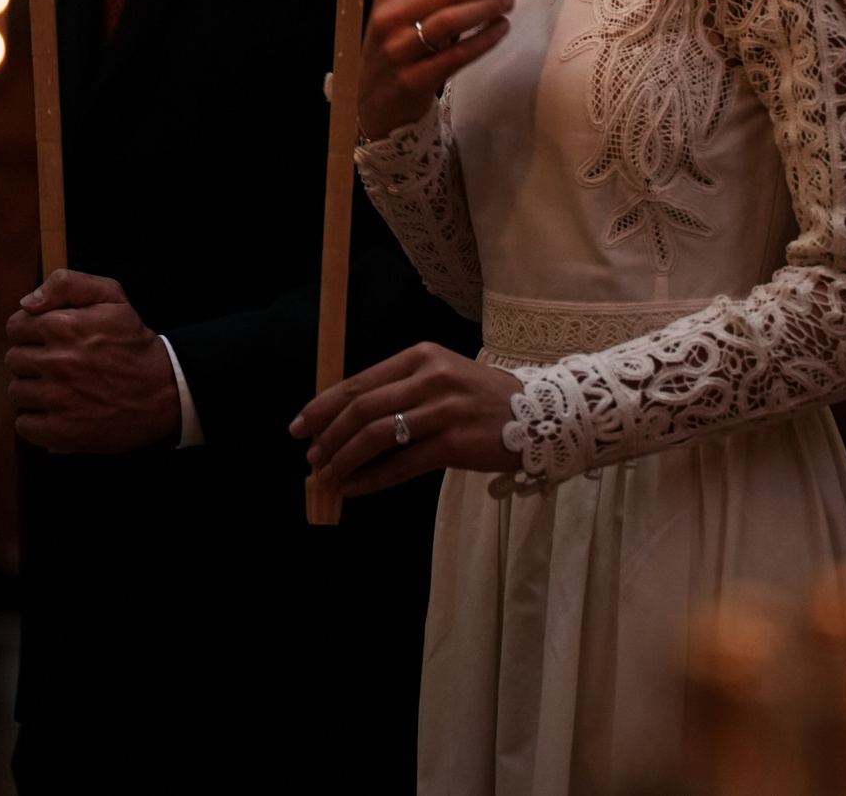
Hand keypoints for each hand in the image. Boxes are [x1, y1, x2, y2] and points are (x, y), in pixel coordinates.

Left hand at [5, 270, 181, 453]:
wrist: (165, 390)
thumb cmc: (134, 343)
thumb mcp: (112, 296)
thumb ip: (67, 284)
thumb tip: (27, 302)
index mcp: (63, 326)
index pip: (16, 327)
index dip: (30, 332)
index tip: (48, 340)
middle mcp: (56, 361)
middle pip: (14, 360)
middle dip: (32, 361)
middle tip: (58, 365)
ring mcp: (57, 399)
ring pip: (17, 392)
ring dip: (34, 391)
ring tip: (60, 389)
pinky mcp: (61, 431)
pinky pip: (24, 425)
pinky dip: (37, 421)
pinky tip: (58, 412)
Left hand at [288, 342, 524, 496]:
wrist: (544, 415)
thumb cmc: (484, 399)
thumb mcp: (441, 378)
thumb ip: (399, 391)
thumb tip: (345, 422)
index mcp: (421, 356)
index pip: (358, 382)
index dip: (323, 407)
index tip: (301, 427)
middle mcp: (430, 377)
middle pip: (361, 409)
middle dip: (327, 437)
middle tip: (311, 459)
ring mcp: (443, 409)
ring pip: (375, 436)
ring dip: (344, 460)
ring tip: (328, 476)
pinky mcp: (455, 442)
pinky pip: (402, 464)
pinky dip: (372, 479)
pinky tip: (355, 489)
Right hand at [358, 0, 525, 137]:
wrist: (373, 100)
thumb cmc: (400, 45)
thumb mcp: (406, 8)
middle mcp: (391, 15)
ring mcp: (399, 49)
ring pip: (452, 18)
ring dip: (489, 5)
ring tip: (510, 0)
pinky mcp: (412, 79)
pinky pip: (456, 56)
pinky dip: (484, 39)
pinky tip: (502, 28)